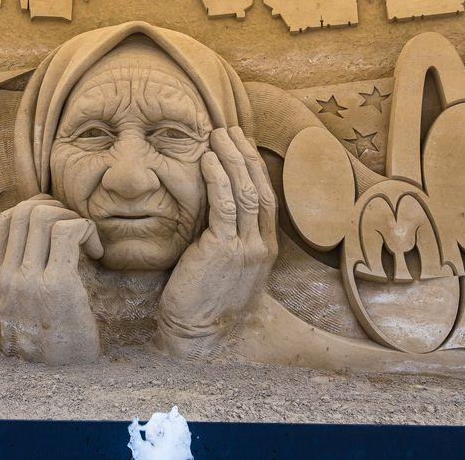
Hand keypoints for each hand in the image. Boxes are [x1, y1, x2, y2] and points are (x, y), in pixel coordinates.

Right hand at [0, 195, 104, 364]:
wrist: (60, 386)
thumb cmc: (49, 350)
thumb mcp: (18, 317)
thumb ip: (19, 287)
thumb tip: (34, 256)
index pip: (5, 221)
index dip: (35, 208)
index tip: (58, 222)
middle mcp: (5, 278)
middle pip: (24, 211)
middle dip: (55, 207)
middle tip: (75, 227)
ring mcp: (27, 281)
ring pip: (42, 215)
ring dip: (71, 217)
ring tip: (86, 240)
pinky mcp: (56, 286)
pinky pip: (67, 232)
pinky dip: (86, 231)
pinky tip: (97, 253)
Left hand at [154, 126, 277, 357]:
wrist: (199, 335)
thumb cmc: (204, 302)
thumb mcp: (224, 268)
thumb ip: (224, 239)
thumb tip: (210, 213)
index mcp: (264, 249)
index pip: (265, 198)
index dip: (253, 167)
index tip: (240, 144)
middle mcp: (260, 246)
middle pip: (259, 188)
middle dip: (245, 154)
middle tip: (230, 129)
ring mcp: (245, 248)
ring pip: (244, 192)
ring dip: (231, 158)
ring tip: (218, 135)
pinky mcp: (223, 251)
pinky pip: (223, 205)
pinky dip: (217, 178)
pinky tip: (207, 160)